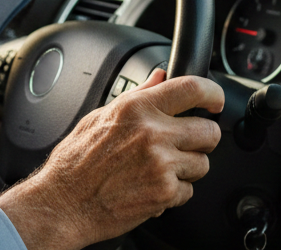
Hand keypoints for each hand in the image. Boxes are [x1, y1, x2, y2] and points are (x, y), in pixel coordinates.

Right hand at [0, 70, 223, 249]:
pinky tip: (150, 186)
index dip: (213, 93)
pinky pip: (189, 191)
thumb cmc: (77, 161)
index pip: (191, 88)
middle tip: (183, 143)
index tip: (215, 100)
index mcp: (136, 108)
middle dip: (201, 138)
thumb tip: (160, 78)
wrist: (64, 202)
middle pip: (209, 131)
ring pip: (202, 163)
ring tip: (157, 168)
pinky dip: (174, 192)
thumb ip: (138, 96)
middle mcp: (152, 133)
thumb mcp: (101, 116)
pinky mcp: (165, 192)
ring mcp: (161, 164)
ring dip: (187, 168)